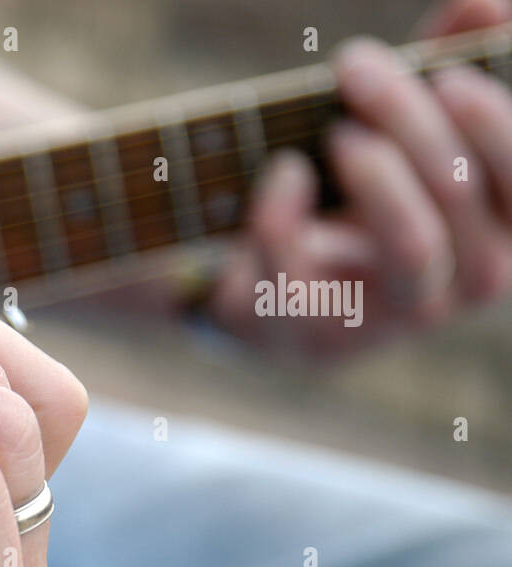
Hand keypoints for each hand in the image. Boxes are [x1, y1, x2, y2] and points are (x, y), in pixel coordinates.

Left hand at [209, 0, 511, 354]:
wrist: (278, 287)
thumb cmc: (363, 193)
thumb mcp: (407, 127)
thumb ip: (450, 62)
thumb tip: (488, 0)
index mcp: (509, 226)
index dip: (493, 120)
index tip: (445, 73)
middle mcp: (470, 280)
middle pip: (460, 191)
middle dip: (407, 117)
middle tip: (354, 66)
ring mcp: (396, 316)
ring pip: (415, 244)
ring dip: (374, 171)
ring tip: (334, 128)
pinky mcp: (319, 332)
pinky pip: (308, 275)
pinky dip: (288, 213)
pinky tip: (284, 173)